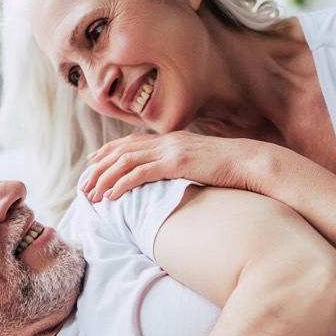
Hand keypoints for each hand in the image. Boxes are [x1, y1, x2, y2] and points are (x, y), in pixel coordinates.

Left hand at [81, 132, 260, 202]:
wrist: (250, 162)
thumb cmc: (229, 167)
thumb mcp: (199, 162)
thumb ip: (181, 163)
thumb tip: (170, 175)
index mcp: (170, 139)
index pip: (130, 143)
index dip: (108, 152)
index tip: (92, 163)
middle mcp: (166, 141)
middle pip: (122, 152)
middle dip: (99, 169)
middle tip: (85, 186)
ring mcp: (171, 150)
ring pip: (126, 162)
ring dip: (105, 179)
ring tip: (92, 195)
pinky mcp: (176, 163)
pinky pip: (141, 174)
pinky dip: (122, 184)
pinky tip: (111, 196)